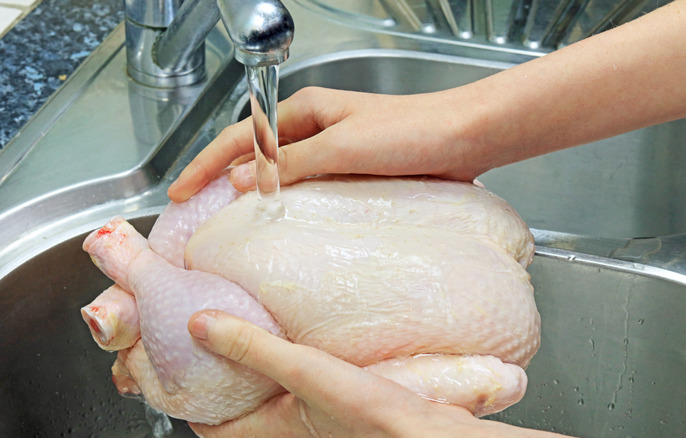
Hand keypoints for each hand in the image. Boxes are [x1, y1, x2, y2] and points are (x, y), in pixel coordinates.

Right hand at [168, 87, 491, 201]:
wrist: (464, 138)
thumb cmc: (411, 131)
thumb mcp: (341, 147)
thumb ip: (290, 164)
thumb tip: (239, 180)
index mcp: (306, 112)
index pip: (239, 137)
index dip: (204, 165)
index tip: (179, 191)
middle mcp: (317, 129)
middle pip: (256, 156)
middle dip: (223, 181)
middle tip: (198, 214)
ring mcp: (336, 152)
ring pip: (283, 176)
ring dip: (258, 196)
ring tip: (233, 227)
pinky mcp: (355, 173)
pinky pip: (312, 191)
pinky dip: (293, 206)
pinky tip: (287, 227)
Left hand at [187, 309, 564, 437]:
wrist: (427, 432)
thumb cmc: (371, 417)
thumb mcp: (303, 372)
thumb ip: (253, 347)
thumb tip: (201, 324)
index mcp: (271, 430)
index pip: (211, 426)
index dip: (189, 400)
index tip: (178, 369)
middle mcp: (290, 431)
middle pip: (241, 409)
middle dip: (226, 380)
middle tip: (214, 344)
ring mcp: (317, 421)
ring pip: (274, 397)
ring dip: (260, 371)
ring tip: (256, 335)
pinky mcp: (343, 407)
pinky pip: (304, 387)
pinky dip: (294, 367)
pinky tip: (307, 341)